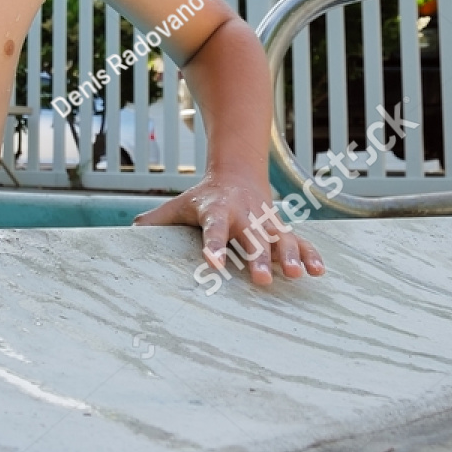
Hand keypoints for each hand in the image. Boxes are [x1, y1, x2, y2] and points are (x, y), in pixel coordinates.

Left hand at [132, 172, 322, 284]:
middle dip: (258, 257)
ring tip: (298, 275)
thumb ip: (157, 220)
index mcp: (216, 211)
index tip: (212, 264)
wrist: (237, 172)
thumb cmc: (203, 198)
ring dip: (289, 256)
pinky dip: (310, 254)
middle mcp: (243, 215)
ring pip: (279, 238)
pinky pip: (298, 240)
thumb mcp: (180, 204)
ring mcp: (265, 221)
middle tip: (262, 279)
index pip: (213, 229)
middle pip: (251, 237)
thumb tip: (130, 232)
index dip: (213, 246)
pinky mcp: (281, 227)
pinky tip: (320, 272)